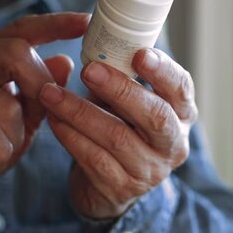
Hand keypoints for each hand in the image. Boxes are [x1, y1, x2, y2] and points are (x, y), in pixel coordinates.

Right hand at [0, 13, 88, 223]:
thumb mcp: (21, 121)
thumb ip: (40, 93)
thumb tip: (65, 61)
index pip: (21, 29)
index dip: (54, 24)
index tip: (86, 21)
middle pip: (14, 52)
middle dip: (38, 87)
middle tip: (38, 114)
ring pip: (4, 102)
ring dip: (15, 135)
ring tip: (2, 148)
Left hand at [39, 48, 198, 218]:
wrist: (109, 186)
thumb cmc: (121, 127)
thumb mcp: (129, 101)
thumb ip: (122, 77)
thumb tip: (97, 43)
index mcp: (181, 114)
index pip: (181, 89)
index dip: (163, 71)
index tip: (140, 54)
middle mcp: (172, 144)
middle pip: (155, 116)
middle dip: (120, 89)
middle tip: (89, 70)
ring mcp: (149, 170)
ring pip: (117, 137)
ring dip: (80, 111)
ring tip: (51, 93)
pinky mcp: (121, 189)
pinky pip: (93, 158)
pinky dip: (70, 135)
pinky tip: (53, 118)